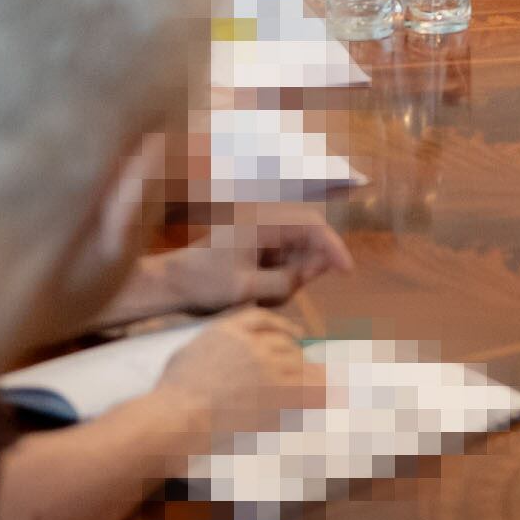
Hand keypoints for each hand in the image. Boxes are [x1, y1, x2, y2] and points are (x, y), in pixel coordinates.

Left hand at [142, 218, 354, 312]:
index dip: (334, 246)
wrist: (172, 284)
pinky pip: (286, 265)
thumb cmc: (203, 283)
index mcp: (262, 222)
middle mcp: (266, 223)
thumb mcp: (244, 289)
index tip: (347, 271)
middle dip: (307, 268)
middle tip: (282, 292)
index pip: (313, 226)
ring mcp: (263, 236)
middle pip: (309, 240)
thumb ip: (284, 281)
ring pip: (299, 255)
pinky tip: (257, 294)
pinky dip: (281, 282)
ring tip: (261, 297)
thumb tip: (314, 270)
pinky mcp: (260, 249)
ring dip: (292, 279)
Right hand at [152, 308, 325, 436]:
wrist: (178, 416)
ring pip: (297, 361)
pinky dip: (319, 389)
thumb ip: (213, 343)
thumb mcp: (189, 351)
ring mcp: (267, 366)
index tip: (295, 335)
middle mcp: (252, 342)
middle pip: (284, 342)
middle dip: (293, 354)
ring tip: (311, 382)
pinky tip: (324, 393)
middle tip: (301, 368)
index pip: (263, 319)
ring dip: (304, 372)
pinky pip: (310, 386)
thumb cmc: (172, 393)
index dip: (283, 327)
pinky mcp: (278, 392)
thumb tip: (224, 350)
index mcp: (228, 329)